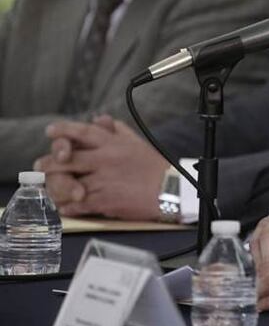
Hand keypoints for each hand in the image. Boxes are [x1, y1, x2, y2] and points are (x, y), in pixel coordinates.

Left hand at [34, 116, 167, 219]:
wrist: (171, 193)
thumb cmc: (156, 169)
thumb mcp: (138, 143)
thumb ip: (117, 130)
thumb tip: (99, 119)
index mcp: (113, 144)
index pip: (83, 132)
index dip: (64, 130)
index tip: (50, 131)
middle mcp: (105, 160)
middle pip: (67, 159)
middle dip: (49, 163)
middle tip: (40, 166)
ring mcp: (102, 181)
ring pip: (67, 182)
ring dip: (55, 186)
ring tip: (50, 188)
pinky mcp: (103, 201)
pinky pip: (76, 204)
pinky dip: (67, 206)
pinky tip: (65, 206)